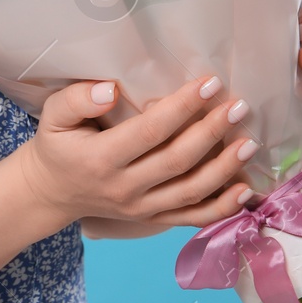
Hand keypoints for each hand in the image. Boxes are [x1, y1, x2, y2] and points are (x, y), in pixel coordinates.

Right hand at [16, 76, 257, 232]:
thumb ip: (77, 100)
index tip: (209, 83)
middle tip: (239, 106)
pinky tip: (246, 190)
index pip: (150, 131)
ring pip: (191, 191)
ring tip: (250, 142)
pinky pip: (192, 217)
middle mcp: (125, 187)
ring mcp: (141, 208)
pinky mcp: (152, 219)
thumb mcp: (53, 116)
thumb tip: (110, 90)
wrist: (51, 192)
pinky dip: (222, 207)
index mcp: (101, 158)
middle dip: (212, 131)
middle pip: (177, 160)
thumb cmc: (57, 145)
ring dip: (225, 168)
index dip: (182, 107)